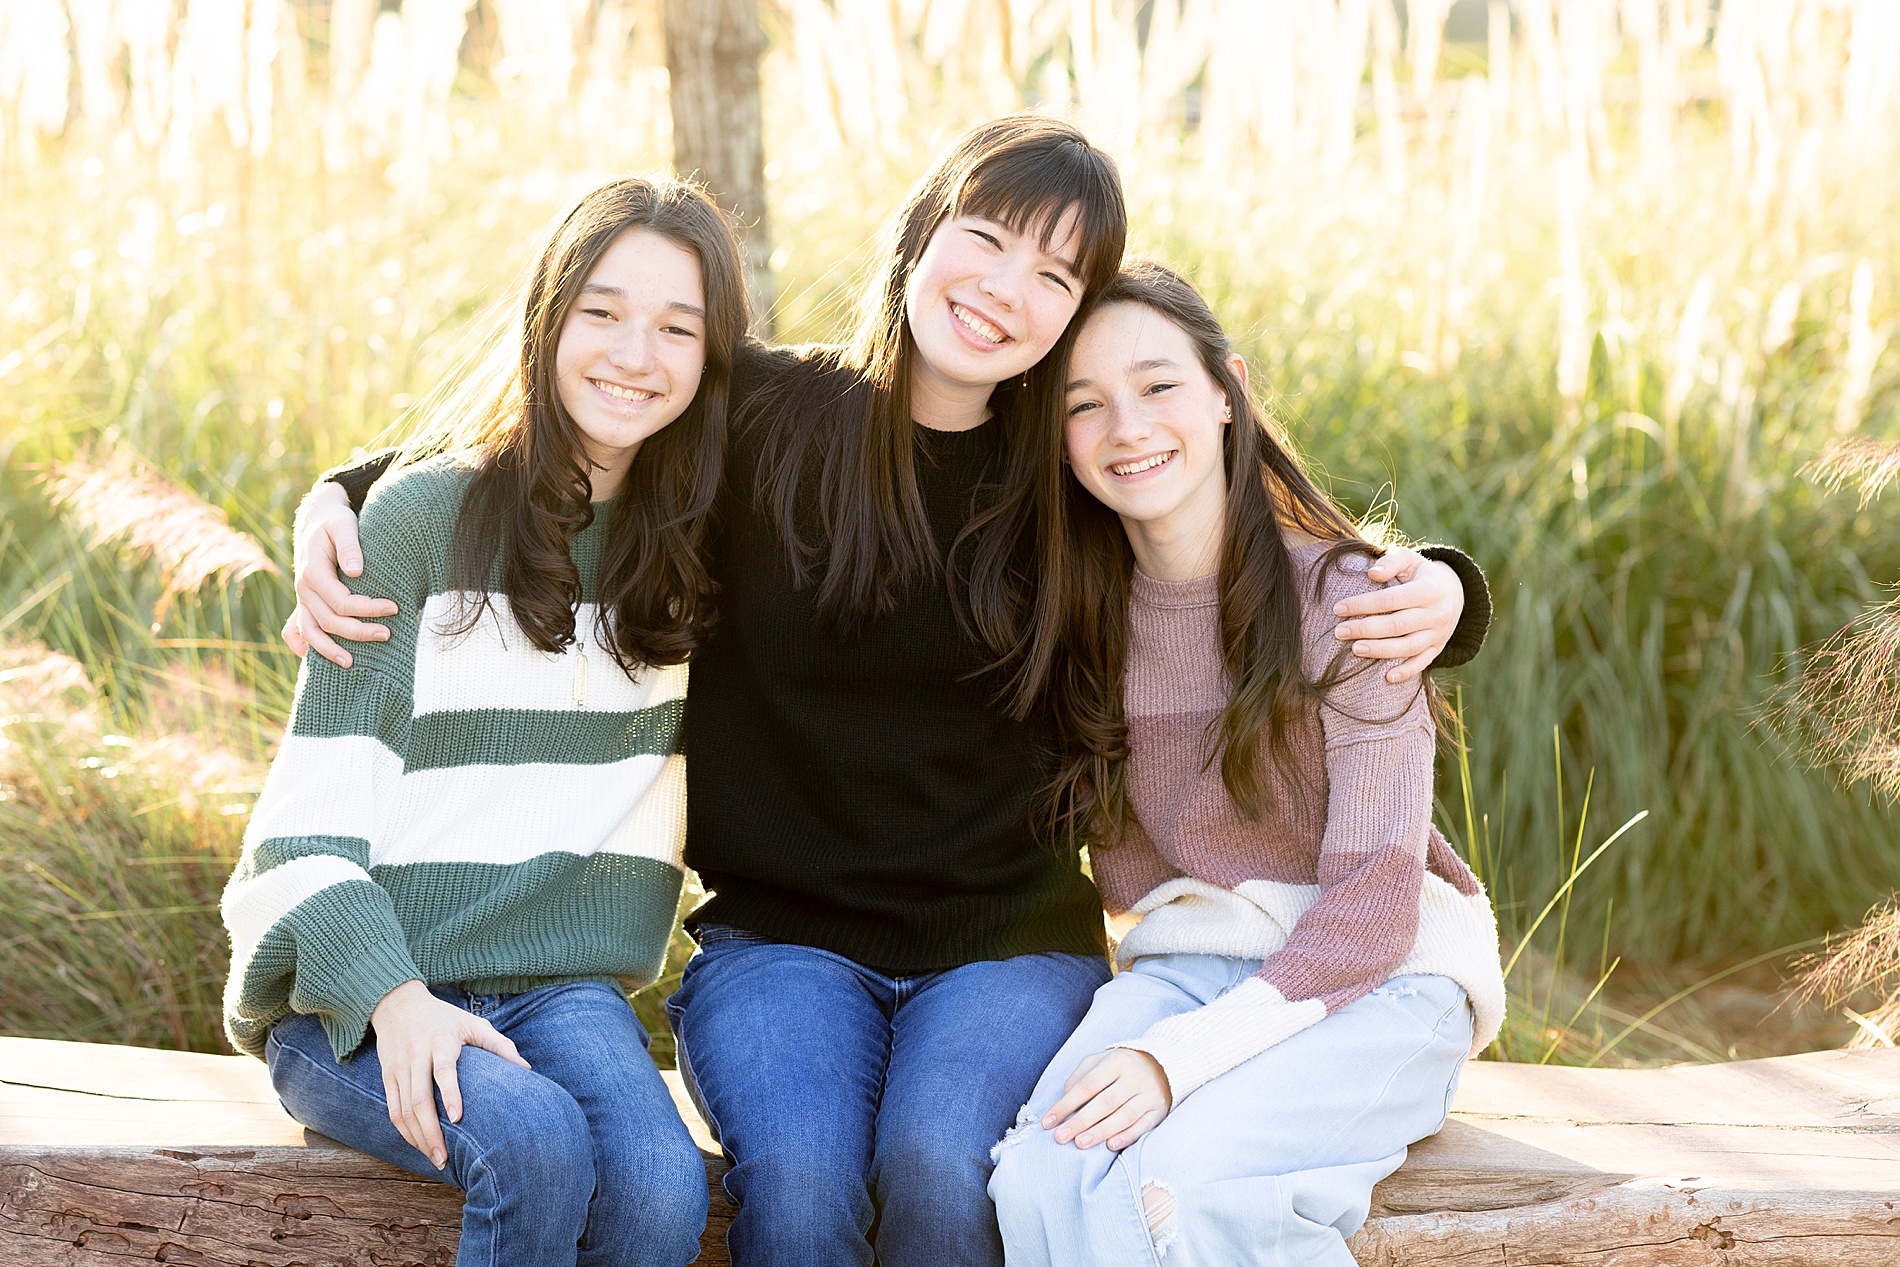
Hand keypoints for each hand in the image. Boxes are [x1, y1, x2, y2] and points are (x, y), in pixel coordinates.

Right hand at [288, 482, 393, 667]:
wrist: (316, 521)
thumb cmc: (335, 522)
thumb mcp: (343, 524)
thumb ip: (349, 544)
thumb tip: (356, 571)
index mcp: (313, 571)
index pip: (341, 601)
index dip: (367, 609)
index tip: (394, 608)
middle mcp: (303, 588)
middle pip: (329, 621)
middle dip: (358, 631)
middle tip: (388, 634)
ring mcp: (302, 598)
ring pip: (311, 632)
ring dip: (329, 650)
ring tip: (351, 663)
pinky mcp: (305, 603)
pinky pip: (298, 630)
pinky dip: (304, 646)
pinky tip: (315, 659)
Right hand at [368, 980, 530, 1168]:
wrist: (397, 1003)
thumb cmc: (444, 1017)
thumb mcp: (474, 1023)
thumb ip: (499, 1045)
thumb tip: (526, 1069)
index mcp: (441, 1041)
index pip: (443, 1070)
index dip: (450, 1094)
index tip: (458, 1118)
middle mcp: (416, 1055)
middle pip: (419, 1099)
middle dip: (431, 1131)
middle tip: (445, 1158)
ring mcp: (398, 1068)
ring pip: (403, 1110)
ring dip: (417, 1137)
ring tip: (435, 1157)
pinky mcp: (386, 1076)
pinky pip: (393, 1109)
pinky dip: (404, 1130)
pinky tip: (418, 1144)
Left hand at [1041, 1048, 1172, 1150]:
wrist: (1162, 1065)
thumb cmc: (1120, 1066)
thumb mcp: (1099, 1061)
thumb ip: (1080, 1077)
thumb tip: (1065, 1099)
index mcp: (1116, 1061)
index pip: (1087, 1085)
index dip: (1066, 1104)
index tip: (1048, 1121)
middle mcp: (1134, 1077)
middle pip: (1105, 1102)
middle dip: (1081, 1121)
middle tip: (1061, 1137)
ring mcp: (1149, 1094)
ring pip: (1124, 1116)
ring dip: (1101, 1131)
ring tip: (1080, 1143)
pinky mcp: (1158, 1110)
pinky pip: (1143, 1126)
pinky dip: (1127, 1136)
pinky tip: (1110, 1145)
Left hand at [1332, 547, 1464, 683]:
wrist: (1455, 592)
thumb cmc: (1421, 574)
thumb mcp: (1410, 559)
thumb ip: (1391, 562)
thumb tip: (1371, 574)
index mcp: (1428, 590)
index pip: (1390, 600)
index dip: (1363, 605)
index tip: (1338, 608)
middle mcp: (1436, 613)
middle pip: (1397, 625)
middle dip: (1366, 629)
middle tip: (1339, 632)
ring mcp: (1438, 634)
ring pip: (1408, 647)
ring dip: (1380, 651)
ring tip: (1354, 649)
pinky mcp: (1437, 648)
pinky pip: (1423, 663)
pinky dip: (1407, 672)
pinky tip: (1387, 678)